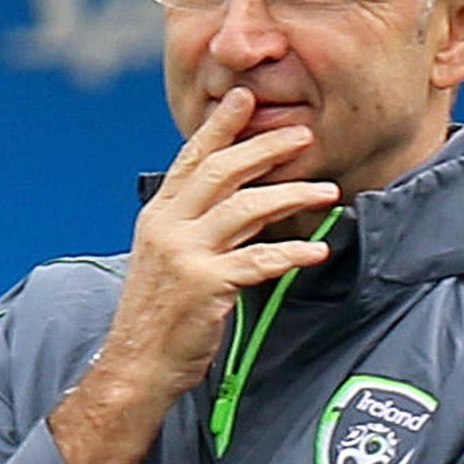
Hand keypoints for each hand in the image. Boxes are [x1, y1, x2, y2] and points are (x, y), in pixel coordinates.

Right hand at [49, 88, 338, 463]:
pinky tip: (316, 251)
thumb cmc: (159, 317)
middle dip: (265, 149)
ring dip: (291, 195)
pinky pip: (257, 261)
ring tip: (326, 192)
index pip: (191, 159)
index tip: (244, 98)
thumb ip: (198, 227)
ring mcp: (185, 255)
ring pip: (245, 208)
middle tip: (303, 137)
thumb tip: (245, 203)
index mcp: (158, 216)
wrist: (136, 366)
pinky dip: (290, 255)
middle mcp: (167, 227)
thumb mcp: (168, 260)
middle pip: (222, 172)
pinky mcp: (205, 286)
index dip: (219, 126)